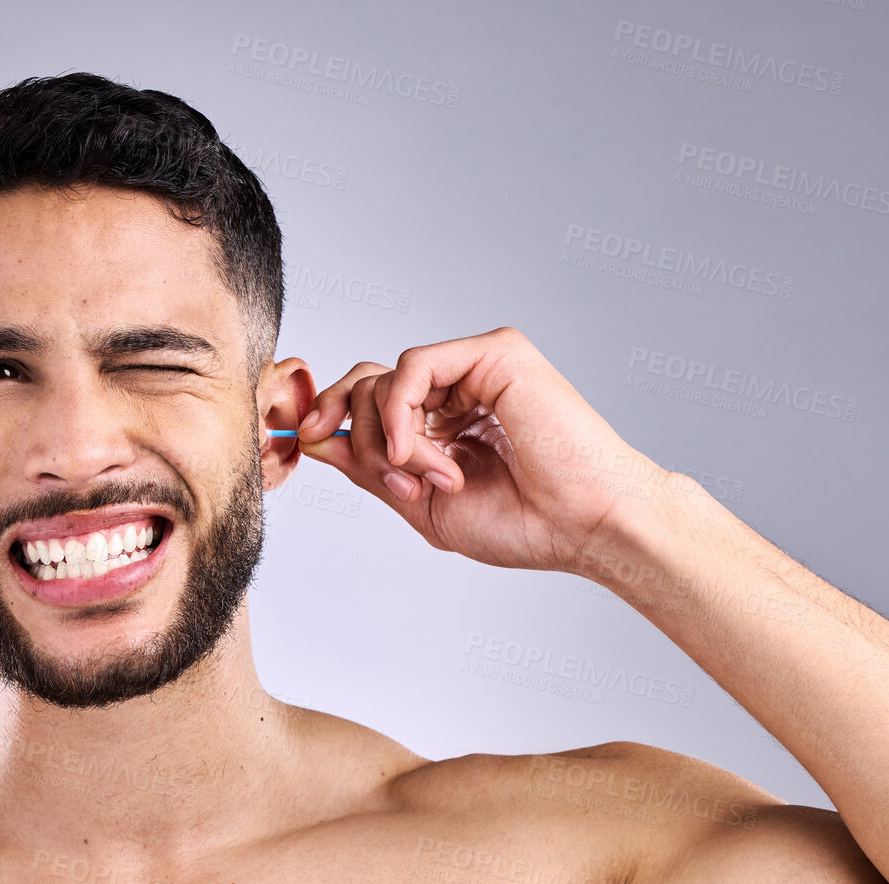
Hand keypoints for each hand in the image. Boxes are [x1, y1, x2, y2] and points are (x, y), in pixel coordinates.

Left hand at [296, 327, 676, 573]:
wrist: (581, 526)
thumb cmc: (522, 523)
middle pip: (364, 383)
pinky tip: (425, 454)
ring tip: (438, 478)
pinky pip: (410, 368)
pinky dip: (403, 417)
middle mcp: (457, 386)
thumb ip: (370, 467)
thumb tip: (316, 438)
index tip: (307, 441)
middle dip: (362, 439)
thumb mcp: (422, 501)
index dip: (331, 416)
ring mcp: (475, 365)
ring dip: (392, 442)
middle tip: (398, 483)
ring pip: (382, 379)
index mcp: (443, 418)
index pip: (367, 397)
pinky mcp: (493, 352)